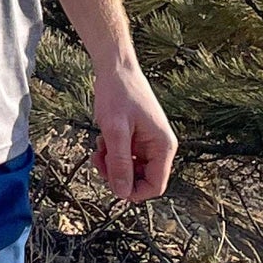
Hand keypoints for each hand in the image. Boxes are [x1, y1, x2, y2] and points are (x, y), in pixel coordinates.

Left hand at [91, 61, 177, 204]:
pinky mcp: (137, 139)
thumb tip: (123, 193)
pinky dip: (111, 155)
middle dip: (117, 176)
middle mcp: (160, 148)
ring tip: (99, 147)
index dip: (133, 191)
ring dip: (111, 165)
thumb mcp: (115, 131)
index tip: (111, 182)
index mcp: (163, 147)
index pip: (155, 186)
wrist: (116, 70)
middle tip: (99, 160)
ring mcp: (148, 144)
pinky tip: (102, 140)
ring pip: (130, 172)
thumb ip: (120, 163)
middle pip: (140, 181)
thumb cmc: (119, 94)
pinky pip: (124, 159)